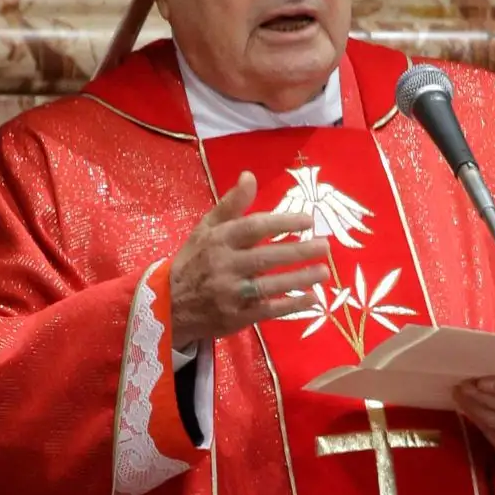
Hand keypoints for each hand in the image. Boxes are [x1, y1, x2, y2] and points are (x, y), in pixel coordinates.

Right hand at [169, 173, 331, 343]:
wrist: (170, 305)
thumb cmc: (194, 261)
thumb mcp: (206, 228)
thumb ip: (231, 204)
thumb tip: (250, 176)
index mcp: (218, 240)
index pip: (253, 227)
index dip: (282, 223)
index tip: (308, 220)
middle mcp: (224, 265)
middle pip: (265, 257)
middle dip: (298, 252)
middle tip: (325, 246)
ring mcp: (230, 294)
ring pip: (269, 285)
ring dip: (299, 279)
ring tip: (324, 272)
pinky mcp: (235, 317)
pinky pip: (267, 310)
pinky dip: (290, 306)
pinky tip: (312, 299)